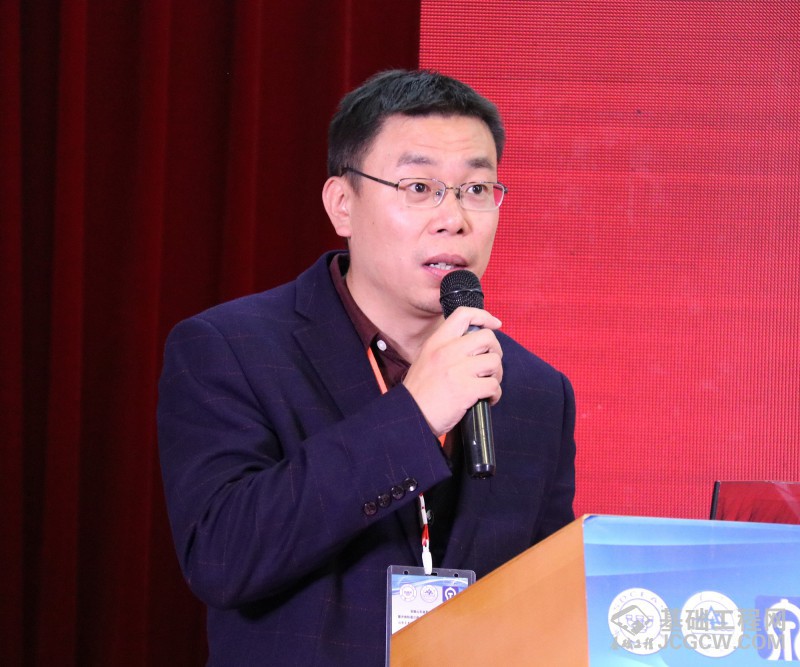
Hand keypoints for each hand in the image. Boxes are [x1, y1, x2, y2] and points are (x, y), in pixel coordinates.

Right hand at [403, 307, 502, 435]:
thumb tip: (473, 346)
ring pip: (494, 362)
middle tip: (489, 365)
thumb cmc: (419, 392)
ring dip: (496, 375)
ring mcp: (457, 370)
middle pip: (487, 337)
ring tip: (487, 385)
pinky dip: (495, 394)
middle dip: (495, 351)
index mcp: (436, 342)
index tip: (495, 324)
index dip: (484, 316)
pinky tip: (487, 400)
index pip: (464, 314)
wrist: (410, 416)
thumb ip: (446, 349)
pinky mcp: (466, 389)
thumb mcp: (426, 359)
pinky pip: (494, 386)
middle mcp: (447, 351)